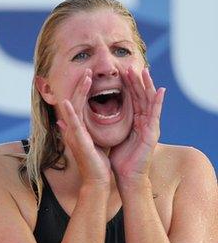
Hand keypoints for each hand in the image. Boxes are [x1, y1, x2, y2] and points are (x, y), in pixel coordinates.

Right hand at [57, 69, 111, 185]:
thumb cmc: (95, 164)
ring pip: (74, 109)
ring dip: (78, 93)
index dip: (83, 91)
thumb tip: (63, 120)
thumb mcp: (88, 142)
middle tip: (87, 71)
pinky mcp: (78, 142)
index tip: (89, 77)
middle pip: (75, 103)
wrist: (96, 181)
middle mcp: (73, 130)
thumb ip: (79, 130)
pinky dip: (69, 113)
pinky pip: (73, 125)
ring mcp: (74, 135)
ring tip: (85, 78)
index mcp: (77, 129)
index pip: (79, 105)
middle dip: (81, 86)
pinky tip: (67, 102)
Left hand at [109, 67, 164, 181]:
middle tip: (130, 66)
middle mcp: (142, 122)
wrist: (123, 176)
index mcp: (132, 122)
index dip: (126, 86)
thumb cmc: (116, 159)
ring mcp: (149, 127)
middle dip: (135, 81)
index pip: (129, 99)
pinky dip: (158, 102)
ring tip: (145, 71)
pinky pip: (156, 115)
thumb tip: (83, 118)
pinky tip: (160, 91)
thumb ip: (100, 126)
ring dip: (147, 86)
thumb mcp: (106, 137)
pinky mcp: (152, 134)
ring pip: (148, 101)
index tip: (120, 72)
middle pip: (139, 97)